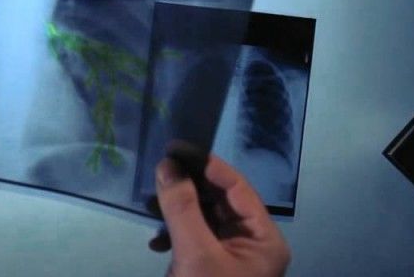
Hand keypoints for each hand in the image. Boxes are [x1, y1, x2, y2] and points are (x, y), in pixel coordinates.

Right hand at [149, 154, 289, 276]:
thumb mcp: (196, 252)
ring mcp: (231, 256)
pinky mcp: (211, 267)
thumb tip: (167, 165)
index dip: (206, 164)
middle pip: (219, 201)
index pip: (237, 187)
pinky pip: (194, 238)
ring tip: (149, 205)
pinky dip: (174, 235)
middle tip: (158, 173)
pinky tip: (155, 241)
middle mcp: (252, 243)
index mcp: (264, 238)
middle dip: (187, 188)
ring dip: (176, 212)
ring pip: (203, 218)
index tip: (174, 148)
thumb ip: (183, 207)